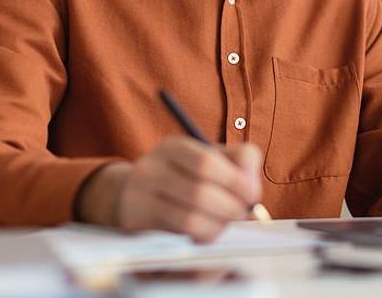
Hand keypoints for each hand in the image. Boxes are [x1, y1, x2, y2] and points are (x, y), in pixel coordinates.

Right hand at [77, 137, 262, 242]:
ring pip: (190, 217)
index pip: (207, 162)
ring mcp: (140, 196)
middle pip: (200, 191)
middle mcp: (152, 168)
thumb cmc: (182, 177)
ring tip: (225, 223)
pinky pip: (178, 233)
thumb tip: (253, 193)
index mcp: (174, 147)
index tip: (253, 194)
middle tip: (242, 214)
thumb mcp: (207, 159)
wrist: (129, 194)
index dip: (236, 181)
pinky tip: (206, 232)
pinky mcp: (137, 221)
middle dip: (231, 207)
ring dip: (218, 224)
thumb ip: (239, 165)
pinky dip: (202, 235)